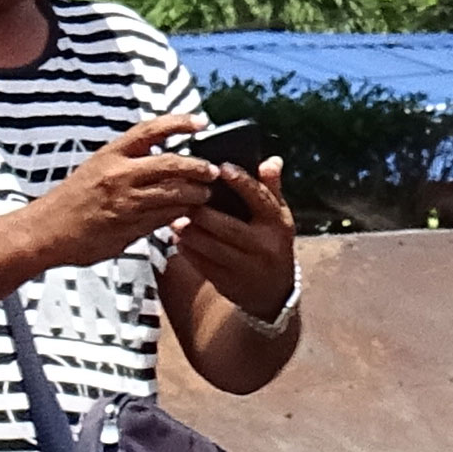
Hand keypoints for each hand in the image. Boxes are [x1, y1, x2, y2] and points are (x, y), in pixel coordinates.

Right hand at [24, 115, 222, 269]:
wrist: (46, 231)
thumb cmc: (74, 200)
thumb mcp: (98, 169)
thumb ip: (129, 163)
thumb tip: (164, 158)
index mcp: (111, 154)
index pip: (150, 130)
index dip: (178, 122)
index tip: (201, 121)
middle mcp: (119, 174)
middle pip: (172, 163)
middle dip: (199, 167)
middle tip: (214, 171)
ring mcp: (126, 201)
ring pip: (176, 194)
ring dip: (197, 195)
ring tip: (204, 196)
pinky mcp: (131, 226)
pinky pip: (166, 218)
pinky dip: (181, 216)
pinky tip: (188, 216)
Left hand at [165, 154, 296, 318]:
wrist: (273, 291)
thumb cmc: (271, 242)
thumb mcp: (277, 217)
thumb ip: (271, 189)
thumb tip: (271, 160)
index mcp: (277, 223)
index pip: (260, 198)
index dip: (241, 182)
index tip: (220, 167)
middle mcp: (265, 245)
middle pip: (229, 226)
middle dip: (203, 213)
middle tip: (183, 197)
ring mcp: (246, 266)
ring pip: (212, 247)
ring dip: (191, 233)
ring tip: (175, 219)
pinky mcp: (228, 282)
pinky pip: (203, 264)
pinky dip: (188, 250)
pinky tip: (178, 239)